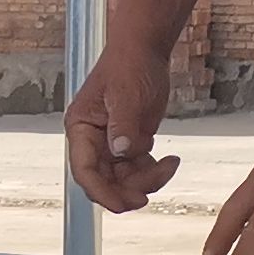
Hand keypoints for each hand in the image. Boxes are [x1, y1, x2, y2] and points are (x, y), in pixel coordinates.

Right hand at [65, 43, 182, 212]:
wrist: (145, 49)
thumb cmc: (129, 65)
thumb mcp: (127, 94)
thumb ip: (123, 125)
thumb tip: (120, 152)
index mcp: (81, 127)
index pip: (85, 169)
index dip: (100, 192)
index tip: (120, 205)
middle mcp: (92, 139)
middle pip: (104, 180)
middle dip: (125, 191)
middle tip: (148, 197)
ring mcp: (111, 142)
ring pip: (123, 178)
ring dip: (146, 180)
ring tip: (170, 165)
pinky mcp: (130, 141)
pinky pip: (139, 169)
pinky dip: (155, 171)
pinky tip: (172, 161)